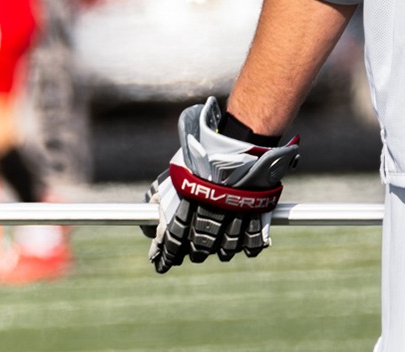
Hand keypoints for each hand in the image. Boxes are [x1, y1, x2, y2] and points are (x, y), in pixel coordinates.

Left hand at [143, 98, 298, 272]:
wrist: (238, 140)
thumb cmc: (202, 155)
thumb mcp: (177, 174)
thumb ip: (163, 196)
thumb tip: (147, 216)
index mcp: (188, 207)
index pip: (173, 242)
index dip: (166, 256)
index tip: (161, 264)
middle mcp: (210, 216)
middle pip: (199, 249)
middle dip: (195, 252)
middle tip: (193, 252)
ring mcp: (235, 219)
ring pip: (225, 250)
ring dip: (220, 250)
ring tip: (217, 246)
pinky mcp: (257, 217)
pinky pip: (252, 244)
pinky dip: (247, 247)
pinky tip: (241, 245)